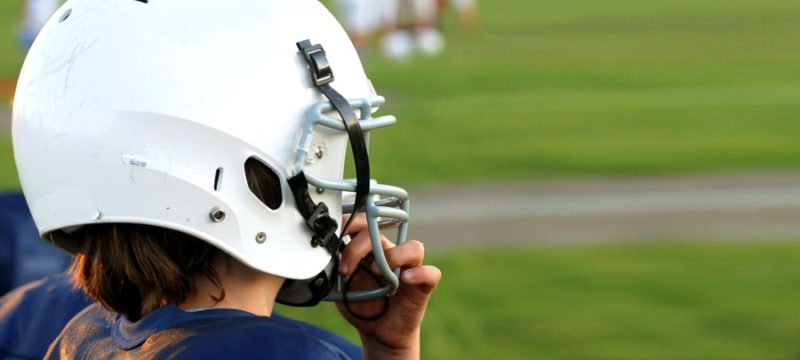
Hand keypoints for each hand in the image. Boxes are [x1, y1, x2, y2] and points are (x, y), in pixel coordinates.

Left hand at [335, 215, 440, 359]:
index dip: (348, 226)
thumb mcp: (338, 288)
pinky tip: (405, 280)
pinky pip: (431, 273)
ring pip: (413, 247)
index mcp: (370, 250)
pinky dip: (420, 273)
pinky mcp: (423, 285)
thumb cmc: (361, 305)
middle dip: (359, 246)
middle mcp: (391, 254)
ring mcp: (409, 268)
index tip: (332, 241)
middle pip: (381, 234)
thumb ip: (332, 270)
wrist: (378, 332)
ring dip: (394, 256)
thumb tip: (320, 256)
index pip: (363, 225)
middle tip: (345, 269)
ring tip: (377, 272)